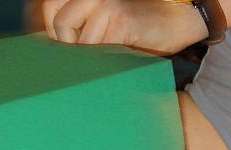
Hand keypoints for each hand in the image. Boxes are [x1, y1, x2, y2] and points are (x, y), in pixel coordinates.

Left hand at [42, 0, 206, 54]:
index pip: (51, 9)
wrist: (179, 21)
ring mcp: (105, 4)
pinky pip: (97, 47)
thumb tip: (59, 52)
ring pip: (74, 37)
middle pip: (59, 23)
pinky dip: (103, 61)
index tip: (66, 51)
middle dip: (67, 48)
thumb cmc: (143, 30)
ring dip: (85, 57)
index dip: (53, 33)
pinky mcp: (120, 18)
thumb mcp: (107, 25)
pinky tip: (116, 62)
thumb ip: (84, 29)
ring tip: (103, 63)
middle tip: (83, 62)